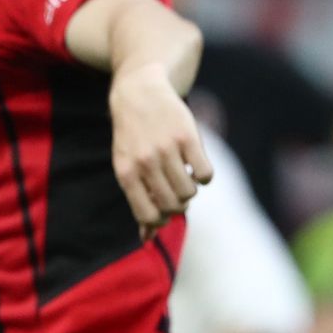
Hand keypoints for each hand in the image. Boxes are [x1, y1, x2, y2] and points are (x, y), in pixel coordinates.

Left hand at [109, 65, 213, 230]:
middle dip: (179, 204)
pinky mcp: (187, 137)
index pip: (149, 216)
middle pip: (173, 206)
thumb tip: (146, 239)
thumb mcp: (127, 167)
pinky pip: (205, 174)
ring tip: (185, 175)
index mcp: (127, 173)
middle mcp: (145, 163)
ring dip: (192, 189)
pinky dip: (205, 176)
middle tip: (176, 188)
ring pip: (190, 192)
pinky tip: (196, 164)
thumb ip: (139, 201)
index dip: (162, 218)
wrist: (139, 93)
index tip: (164, 206)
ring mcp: (166, 149)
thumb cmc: (133, 138)